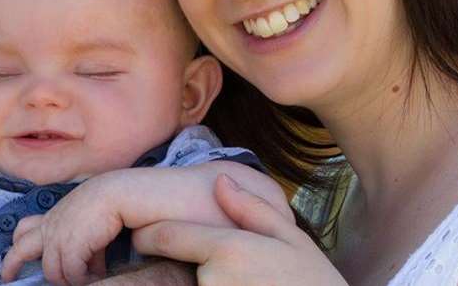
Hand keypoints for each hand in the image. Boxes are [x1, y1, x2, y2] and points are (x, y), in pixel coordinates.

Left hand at [1, 177, 115, 284]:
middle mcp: (50, 226)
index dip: (15, 247)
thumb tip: (88, 267)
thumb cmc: (105, 203)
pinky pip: (72, 274)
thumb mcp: (85, 222)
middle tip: (8, 278)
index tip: (9, 264)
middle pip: (21, 249)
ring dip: (67, 280)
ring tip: (84, 280)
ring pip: (51, 272)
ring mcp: (58, 237)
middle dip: (11, 265)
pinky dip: (83, 279)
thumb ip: (80, 242)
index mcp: (52, 218)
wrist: (116, 193)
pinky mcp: (70, 247)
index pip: (24, 230)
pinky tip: (96, 275)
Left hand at [132, 174, 346, 285]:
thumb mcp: (291, 239)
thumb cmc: (314, 282)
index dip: (149, 235)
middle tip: (201, 262)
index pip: (166, 237)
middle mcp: (213, 279)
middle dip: (177, 263)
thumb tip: (220, 182)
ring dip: (192, 281)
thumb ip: (251, 209)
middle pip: (173, 266)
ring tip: (232, 278)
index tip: (143, 236)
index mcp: (228, 249)